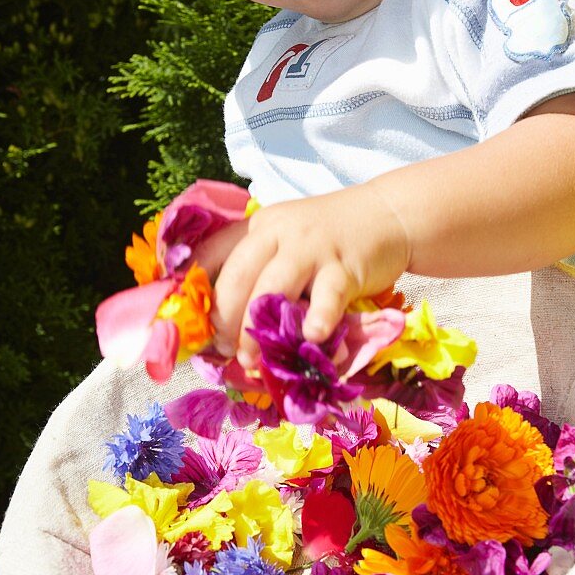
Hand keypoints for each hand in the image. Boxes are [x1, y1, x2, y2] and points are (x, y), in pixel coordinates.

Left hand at [194, 183, 409, 366]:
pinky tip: (311, 338)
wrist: (386, 215)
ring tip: (253, 359)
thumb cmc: (330, 236)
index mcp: (259, 227)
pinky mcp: (344, 268)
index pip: (213, 251)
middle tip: (222, 348)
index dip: (194, 287)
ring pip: (273, 288)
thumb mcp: (287, 238)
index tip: (187, 320)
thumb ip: (261, 267)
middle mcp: (279, 233)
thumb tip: (227, 321)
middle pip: (238, 275)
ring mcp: (312, 249)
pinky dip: (317, 319)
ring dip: (258, 329)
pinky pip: (327, 296)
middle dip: (224, 316)